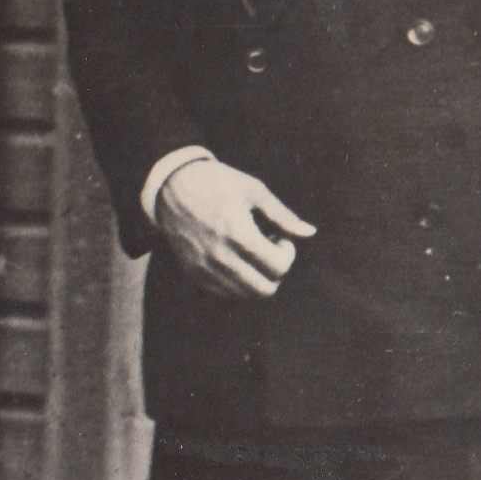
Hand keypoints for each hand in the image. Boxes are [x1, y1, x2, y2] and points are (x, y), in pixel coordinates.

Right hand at [153, 157, 316, 300]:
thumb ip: (282, 215)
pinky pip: (224, 296)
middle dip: (275, 272)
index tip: (280, 236)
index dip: (288, 253)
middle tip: (269, 249)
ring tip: (251, 253)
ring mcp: (204, 270)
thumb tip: (310, 232)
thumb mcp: (253, 191)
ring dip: (256, 278)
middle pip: (265, 290)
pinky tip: (235, 260)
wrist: (170, 187)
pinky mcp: (193, 276)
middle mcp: (220, 257)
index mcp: (239, 234)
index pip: (278, 267)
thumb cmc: (217, 183)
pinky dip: (237, 284)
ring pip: (245, 296)